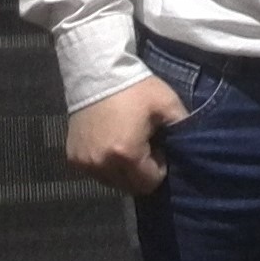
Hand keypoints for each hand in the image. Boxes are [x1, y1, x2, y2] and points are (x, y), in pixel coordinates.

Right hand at [65, 74, 187, 194]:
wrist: (97, 74)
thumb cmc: (135, 89)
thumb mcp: (167, 104)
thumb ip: (182, 128)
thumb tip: (186, 148)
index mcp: (126, 154)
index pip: (149, 183)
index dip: (159, 167)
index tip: (158, 148)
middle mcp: (102, 165)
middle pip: (130, 186)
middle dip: (142, 172)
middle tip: (144, 146)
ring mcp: (84, 163)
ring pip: (112, 181)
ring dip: (123, 170)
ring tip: (127, 143)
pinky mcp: (73, 158)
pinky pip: (95, 172)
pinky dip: (106, 164)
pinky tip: (111, 142)